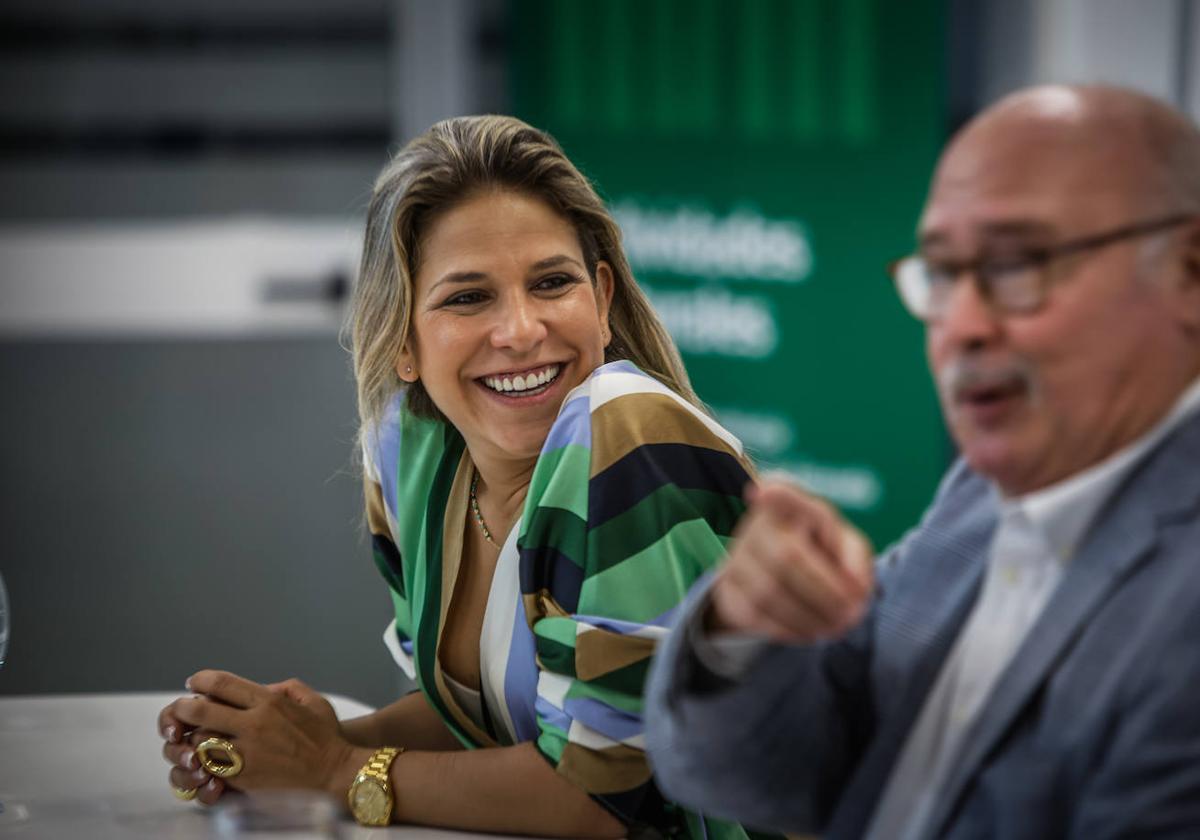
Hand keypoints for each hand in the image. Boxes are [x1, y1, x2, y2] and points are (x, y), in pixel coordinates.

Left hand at [159, 671, 357, 803]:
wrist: (334, 773)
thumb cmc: (326, 736)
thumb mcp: (312, 701)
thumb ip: (286, 688)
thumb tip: (263, 687)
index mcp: (269, 701)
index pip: (222, 683)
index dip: (200, 680)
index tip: (193, 682)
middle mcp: (254, 724)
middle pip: (201, 710)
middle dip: (183, 707)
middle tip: (181, 708)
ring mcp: (247, 753)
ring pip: (200, 740)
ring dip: (191, 736)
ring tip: (191, 734)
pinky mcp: (243, 778)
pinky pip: (210, 767)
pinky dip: (203, 761)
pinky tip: (204, 758)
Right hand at [708, 479, 873, 641]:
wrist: (779, 575)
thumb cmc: (821, 553)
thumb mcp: (847, 548)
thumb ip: (856, 561)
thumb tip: (852, 588)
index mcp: (792, 506)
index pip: (783, 495)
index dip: (774, 494)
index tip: (763, 492)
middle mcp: (758, 525)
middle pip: (786, 557)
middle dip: (824, 592)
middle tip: (852, 614)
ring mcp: (737, 556)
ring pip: (769, 592)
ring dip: (809, 617)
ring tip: (836, 627)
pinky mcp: (728, 589)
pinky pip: (755, 614)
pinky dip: (790, 629)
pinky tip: (810, 631)